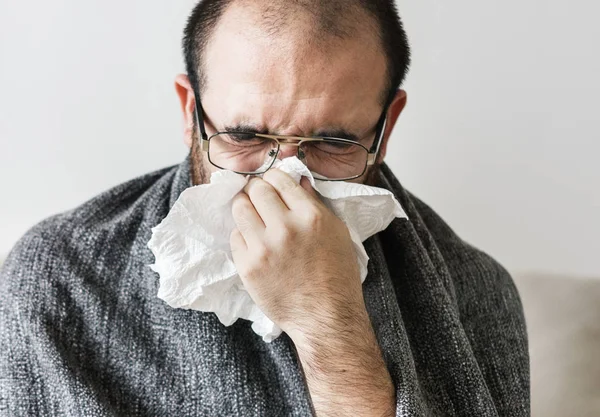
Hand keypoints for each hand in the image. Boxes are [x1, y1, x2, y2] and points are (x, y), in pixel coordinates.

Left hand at [230, 169, 364, 339]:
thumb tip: (298, 181)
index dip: (273, 178)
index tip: (272, 183)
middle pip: (256, 189)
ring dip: (245, 207)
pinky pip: (235, 237)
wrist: (325, 317)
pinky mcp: (248, 266)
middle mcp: (286, 228)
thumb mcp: (338, 232)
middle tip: (259, 197)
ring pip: (239, 208)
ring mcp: (264, 248)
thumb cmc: (337, 275)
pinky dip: (243, 235)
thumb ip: (316, 204)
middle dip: (256, 189)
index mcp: (311, 216)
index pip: (279, 179)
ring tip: (252, 215)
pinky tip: (255, 242)